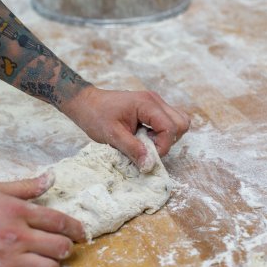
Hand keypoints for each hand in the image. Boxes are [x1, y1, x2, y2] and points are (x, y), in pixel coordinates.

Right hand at [0, 173, 84, 266]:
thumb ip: (26, 186)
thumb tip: (50, 178)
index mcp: (19, 211)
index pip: (59, 221)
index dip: (76, 228)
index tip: (81, 233)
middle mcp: (18, 235)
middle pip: (60, 247)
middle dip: (66, 249)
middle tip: (61, 248)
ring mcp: (9, 258)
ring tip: (43, 262)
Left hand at [62, 86, 189, 167]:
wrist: (86, 103)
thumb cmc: (96, 116)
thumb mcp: (112, 135)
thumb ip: (133, 149)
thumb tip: (150, 165)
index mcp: (147, 104)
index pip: (170, 127)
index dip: (162, 146)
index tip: (146, 156)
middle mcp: (155, 101)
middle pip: (181, 124)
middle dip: (167, 141)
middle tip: (147, 147)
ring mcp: (155, 103)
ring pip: (178, 122)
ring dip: (166, 137)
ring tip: (146, 142)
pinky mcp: (152, 108)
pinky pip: (168, 121)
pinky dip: (162, 133)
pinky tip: (145, 137)